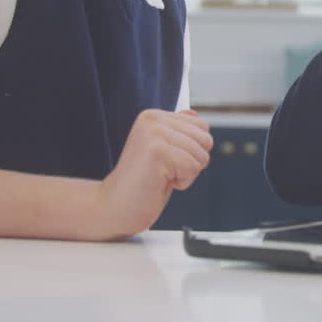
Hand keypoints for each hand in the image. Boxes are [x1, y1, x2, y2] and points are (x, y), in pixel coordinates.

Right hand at [92, 109, 212, 239]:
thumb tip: (194, 114)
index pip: (202, 126)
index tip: (167, 160)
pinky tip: (160, 182)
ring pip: (201, 154)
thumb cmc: (142, 184)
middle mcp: (153, 119)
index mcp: (154, 116)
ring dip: (186, 173)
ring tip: (161, 176)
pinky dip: (182, 182)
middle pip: (205, 139)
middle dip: (192, 162)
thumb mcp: (164, 152)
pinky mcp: (157, 151)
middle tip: (164, 170)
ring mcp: (154, 133)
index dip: (192, 151)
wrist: (116, 207)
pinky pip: (192, 167)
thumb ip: (177, 131)